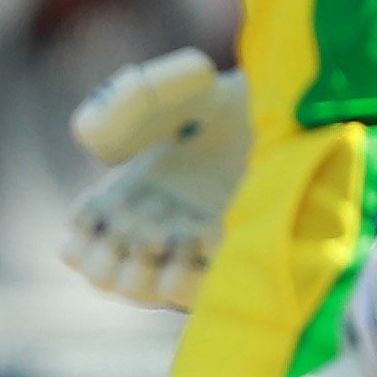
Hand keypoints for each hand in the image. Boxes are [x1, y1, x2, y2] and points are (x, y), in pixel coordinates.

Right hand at [60, 48, 244, 306]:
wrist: (298, 110)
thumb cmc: (242, 94)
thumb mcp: (179, 84)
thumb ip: (128, 100)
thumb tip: (93, 148)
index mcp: (132, 193)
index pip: (79, 245)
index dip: (78, 241)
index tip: (99, 213)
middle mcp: (159, 228)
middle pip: (105, 276)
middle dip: (107, 260)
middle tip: (136, 228)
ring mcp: (196, 250)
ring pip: (144, 291)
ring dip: (143, 271)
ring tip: (168, 235)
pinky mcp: (235, 262)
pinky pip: (197, 293)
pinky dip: (190, 273)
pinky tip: (206, 235)